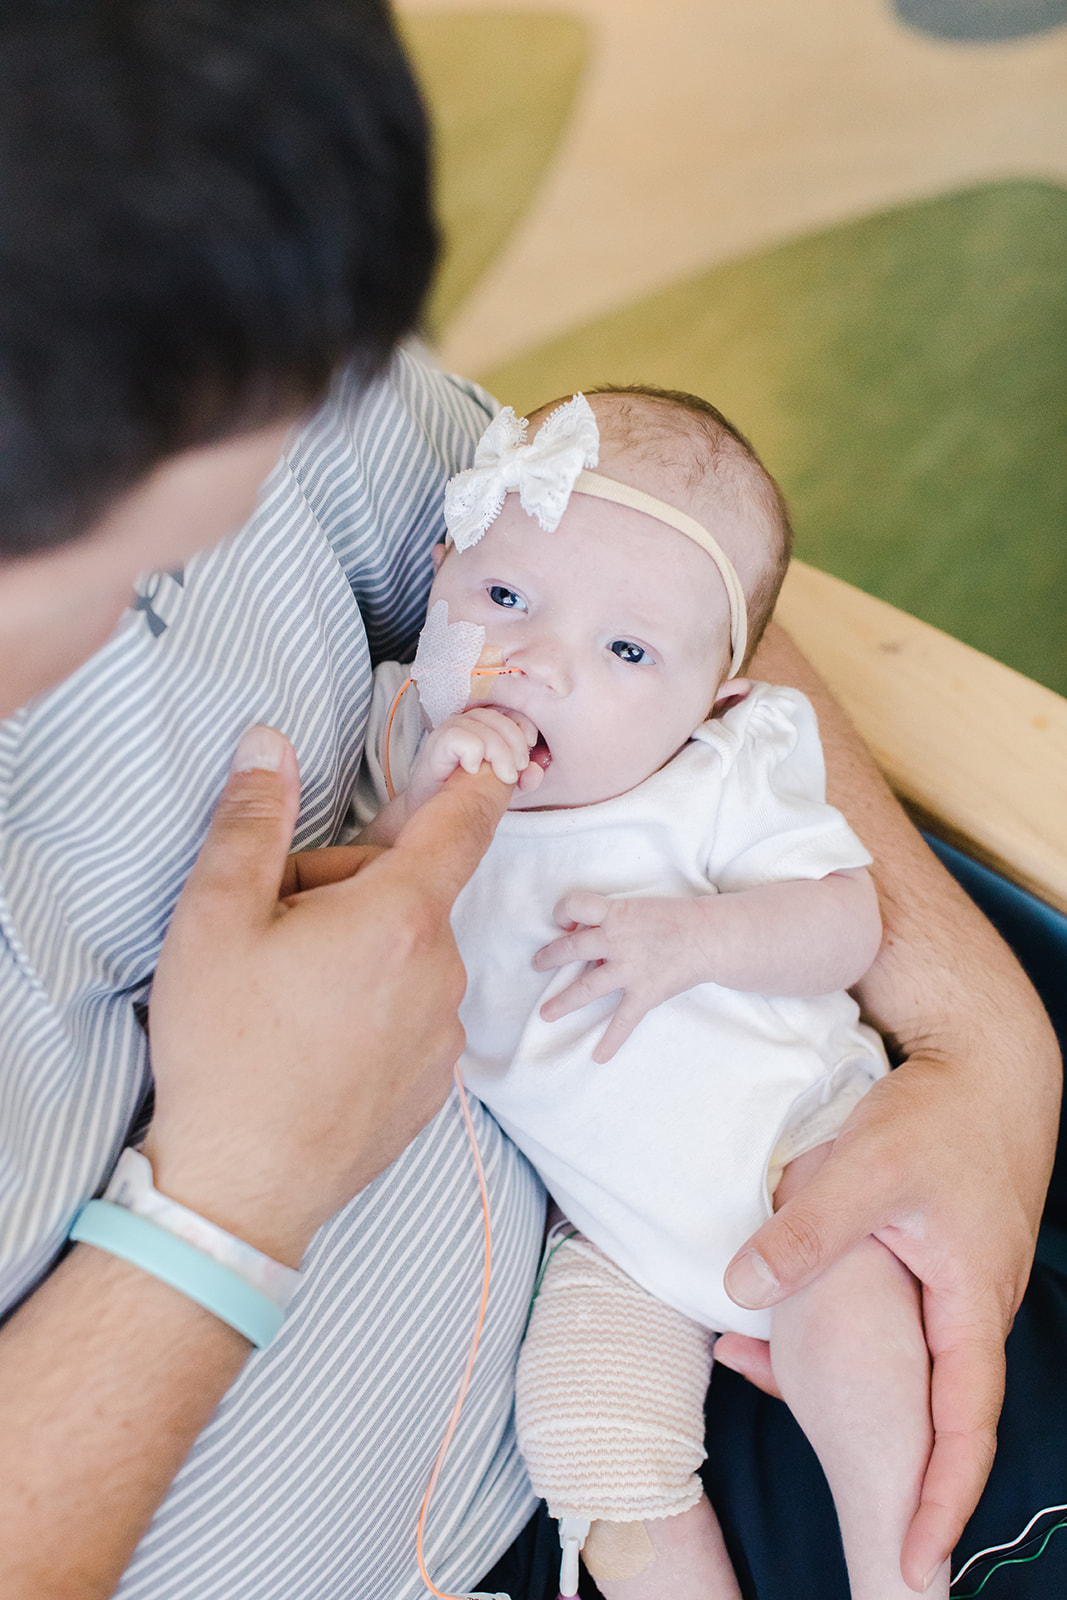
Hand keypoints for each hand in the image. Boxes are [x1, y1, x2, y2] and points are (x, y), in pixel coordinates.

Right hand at [144, 724, 510, 1265]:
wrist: (241, 1190)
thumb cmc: (226, 1050)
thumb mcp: (215, 918)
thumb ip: (250, 820)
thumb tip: (269, 744)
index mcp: (400, 919)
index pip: (462, 823)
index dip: (476, 779)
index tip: (492, 753)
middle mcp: (443, 973)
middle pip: (406, 891)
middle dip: (345, 891)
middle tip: (272, 934)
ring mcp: (444, 1033)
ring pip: (405, 955)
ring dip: (358, 952)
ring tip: (286, 998)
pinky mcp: (434, 1082)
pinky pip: (410, 1012)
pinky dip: (370, 1008)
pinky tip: (313, 1042)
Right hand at [407, 705, 543, 808]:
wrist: (433, 808)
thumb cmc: (465, 790)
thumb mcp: (503, 785)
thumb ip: (523, 778)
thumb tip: (536, 772)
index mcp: (487, 724)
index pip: (512, 713)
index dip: (524, 729)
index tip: (528, 753)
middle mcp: (469, 721)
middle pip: (501, 719)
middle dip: (515, 747)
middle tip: (515, 773)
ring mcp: (452, 728)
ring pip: (485, 729)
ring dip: (499, 754)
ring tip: (501, 777)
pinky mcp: (438, 740)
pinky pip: (463, 737)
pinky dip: (473, 753)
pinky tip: (472, 769)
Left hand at [534, 892, 706, 1060]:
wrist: (710, 936)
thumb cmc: (677, 917)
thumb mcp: (639, 908)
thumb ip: (614, 920)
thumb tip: (588, 936)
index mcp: (615, 913)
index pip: (574, 905)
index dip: (562, 912)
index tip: (563, 922)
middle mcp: (615, 941)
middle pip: (570, 949)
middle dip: (549, 957)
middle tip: (537, 964)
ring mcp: (628, 970)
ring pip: (585, 988)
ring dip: (562, 1002)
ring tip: (546, 1013)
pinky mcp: (643, 994)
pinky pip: (622, 1022)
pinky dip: (610, 1041)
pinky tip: (598, 1057)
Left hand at [721, 1034, 1058, 1590]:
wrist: (983, 1063)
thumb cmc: (940, 1115)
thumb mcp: (866, 1170)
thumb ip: (805, 1234)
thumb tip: (738, 1294)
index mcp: (969, 1303)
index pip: (963, 1425)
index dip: (942, 1497)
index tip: (920, 1557)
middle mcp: (968, 1307)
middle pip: (942, 1413)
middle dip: (910, 1478)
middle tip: (882, 1542)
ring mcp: (951, 1286)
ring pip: (908, 1368)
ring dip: (863, 1407)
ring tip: (809, 1449)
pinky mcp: (927, 1261)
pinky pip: (889, 1325)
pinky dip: (834, 1344)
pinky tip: (763, 1344)